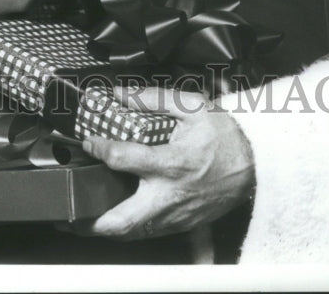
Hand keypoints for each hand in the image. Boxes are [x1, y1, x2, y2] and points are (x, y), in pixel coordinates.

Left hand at [73, 86, 254, 240]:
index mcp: (172, 162)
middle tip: (70, 213)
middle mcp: (171, 194)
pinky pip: (153, 235)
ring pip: (135, 234)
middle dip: (92, 222)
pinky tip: (117, 224)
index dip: (100, 150)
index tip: (89, 144)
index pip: (123, 160)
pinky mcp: (186, 224)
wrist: (258, 162)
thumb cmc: (226, 135)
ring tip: (83, 220)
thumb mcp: (192, 106)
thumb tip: (121, 93)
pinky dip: (131, 232)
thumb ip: (152, 98)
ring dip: (107, 230)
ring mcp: (178, 215)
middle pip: (124, 220)